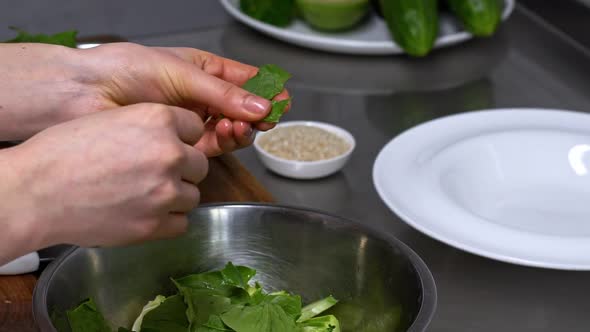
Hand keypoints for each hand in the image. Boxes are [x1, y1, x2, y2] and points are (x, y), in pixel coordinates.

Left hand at [0, 43, 289, 155]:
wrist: (85, 95)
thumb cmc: (125, 70)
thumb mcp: (181, 73)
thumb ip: (223, 94)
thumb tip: (262, 105)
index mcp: (201, 70)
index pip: (242, 81)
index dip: (264, 90)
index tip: (282, 100)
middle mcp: (199, 97)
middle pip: (241, 109)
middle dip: (256, 114)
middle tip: (266, 119)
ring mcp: (191, 121)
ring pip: (229, 129)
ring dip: (241, 129)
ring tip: (240, 126)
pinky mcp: (181, 144)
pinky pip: (212, 145)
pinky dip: (224, 142)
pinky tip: (228, 134)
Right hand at [0, 103, 206, 263]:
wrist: (36, 192)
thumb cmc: (65, 152)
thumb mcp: (112, 119)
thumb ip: (151, 127)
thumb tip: (177, 139)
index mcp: (158, 119)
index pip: (194, 128)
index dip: (180, 139)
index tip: (166, 145)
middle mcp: (169, 153)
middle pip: (199, 164)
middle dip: (181, 170)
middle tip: (152, 174)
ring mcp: (165, 191)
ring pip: (192, 195)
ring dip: (174, 196)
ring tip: (143, 195)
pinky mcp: (155, 225)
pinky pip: (182, 223)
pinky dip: (167, 221)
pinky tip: (143, 213)